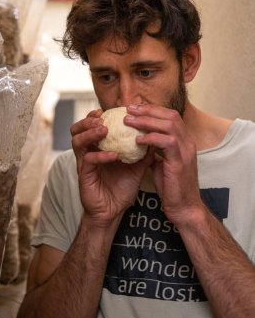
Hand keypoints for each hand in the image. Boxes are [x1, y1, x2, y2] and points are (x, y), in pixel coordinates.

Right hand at [70, 109, 152, 227]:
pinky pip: (88, 160)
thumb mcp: (136, 167)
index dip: (96, 115)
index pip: (91, 126)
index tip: (110, 109)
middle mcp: (88, 153)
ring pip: (77, 141)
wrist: (114, 211)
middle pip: (77, 129)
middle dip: (88, 120)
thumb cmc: (122, 188)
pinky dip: (101, 155)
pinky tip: (114, 155)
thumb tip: (157, 137)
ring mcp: (84, 163)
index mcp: (97, 148)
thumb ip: (144, 152)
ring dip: (90, 133)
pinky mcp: (84, 175)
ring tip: (104, 130)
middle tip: (101, 117)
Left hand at [125, 104, 203, 225]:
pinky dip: (151, 138)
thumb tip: (142, 144)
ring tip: (128, 121)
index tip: (135, 109)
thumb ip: (155, 152)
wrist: (184, 208)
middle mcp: (188, 142)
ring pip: (169, 124)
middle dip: (148, 110)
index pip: (170, 116)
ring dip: (147, 120)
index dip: (153, 110)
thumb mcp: (162, 165)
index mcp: (184, 141)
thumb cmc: (172, 188)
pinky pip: (167, 142)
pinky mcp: (181, 162)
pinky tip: (137, 141)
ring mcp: (186, 151)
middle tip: (129, 109)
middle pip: (170, 115)